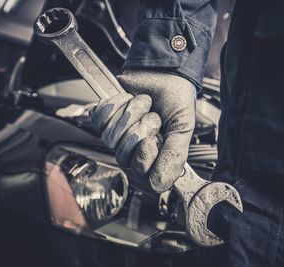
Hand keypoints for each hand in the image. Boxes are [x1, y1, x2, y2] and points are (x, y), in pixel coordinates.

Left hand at [90, 70, 195, 192]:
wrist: (165, 72)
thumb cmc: (175, 100)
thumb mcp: (183, 129)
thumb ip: (174, 156)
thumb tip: (160, 183)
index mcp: (155, 156)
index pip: (140, 174)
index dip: (144, 158)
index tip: (153, 140)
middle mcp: (135, 149)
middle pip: (123, 156)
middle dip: (140, 130)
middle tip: (154, 117)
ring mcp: (118, 134)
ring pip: (110, 138)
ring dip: (130, 114)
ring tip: (144, 104)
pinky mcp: (106, 117)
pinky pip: (99, 119)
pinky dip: (116, 104)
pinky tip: (128, 98)